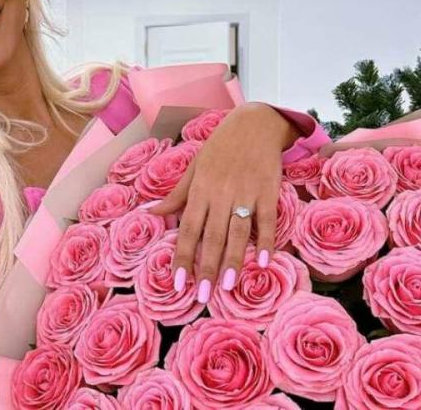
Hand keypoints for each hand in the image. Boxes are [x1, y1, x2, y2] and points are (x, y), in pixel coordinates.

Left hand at [147, 103, 301, 302]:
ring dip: (234, 260)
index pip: (188, 228)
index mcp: (200, 189)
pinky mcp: (269, 191)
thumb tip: (151, 214)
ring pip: (238, 231)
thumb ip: (177, 195)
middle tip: (203, 296)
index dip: (183, 256)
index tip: (178, 282)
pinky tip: (263, 260)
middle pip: (212, 236)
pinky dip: (266, 240)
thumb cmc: (220, 147)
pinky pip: (267, 219)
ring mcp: (246, 193)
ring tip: (228, 286)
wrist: (254, 123)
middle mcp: (221, 193)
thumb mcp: (194, 167)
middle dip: (207, 268)